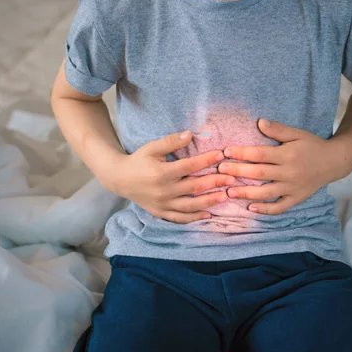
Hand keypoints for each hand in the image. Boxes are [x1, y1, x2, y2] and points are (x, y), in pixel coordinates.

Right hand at [112, 131, 235, 222]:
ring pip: (190, 205)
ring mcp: (162, 204)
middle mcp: (163, 190)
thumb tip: (191, 133)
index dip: (206, 160)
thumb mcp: (152, 148)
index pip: (189, 166)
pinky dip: (194, 218)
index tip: (221, 155)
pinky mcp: (160, 213)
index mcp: (162, 173)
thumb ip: (171, 141)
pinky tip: (209, 214)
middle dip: (214, 182)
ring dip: (209, 201)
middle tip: (232, 178)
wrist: (119, 179)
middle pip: (194, 187)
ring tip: (225, 196)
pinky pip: (180, 218)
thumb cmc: (138, 160)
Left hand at [219, 119, 351, 214]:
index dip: (242, 153)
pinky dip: (266, 210)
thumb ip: (278, 129)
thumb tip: (259, 121)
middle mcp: (289, 172)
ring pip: (266, 193)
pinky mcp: (296, 198)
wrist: (334, 162)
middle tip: (220, 171)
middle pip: (259, 173)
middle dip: (238, 172)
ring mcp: (292, 187)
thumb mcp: (297, 133)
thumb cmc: (312, 145)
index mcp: (287, 155)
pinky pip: (280, 207)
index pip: (260, 154)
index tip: (226, 152)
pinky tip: (251, 208)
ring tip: (229, 192)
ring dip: (247, 193)